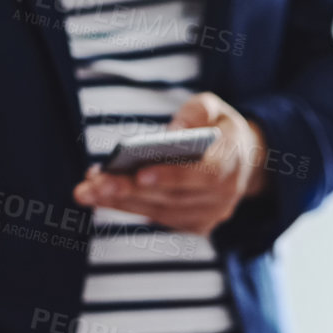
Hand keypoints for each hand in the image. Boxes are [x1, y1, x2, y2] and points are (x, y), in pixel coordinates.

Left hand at [73, 92, 264, 235]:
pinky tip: (103, 196)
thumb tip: (174, 131)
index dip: (173, 176)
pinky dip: (130, 207)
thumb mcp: (214, 107)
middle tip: (94, 185)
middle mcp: (225, 196)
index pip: (205, 175)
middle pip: (173, 198)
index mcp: (233, 162)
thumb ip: (196, 112)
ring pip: (162, 212)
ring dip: (122, 202)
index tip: (140, 174)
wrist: (243, 161)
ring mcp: (210, 214)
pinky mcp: (196, 225)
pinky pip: (159, 219)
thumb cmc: (220, 128)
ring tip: (88, 190)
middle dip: (130, 191)